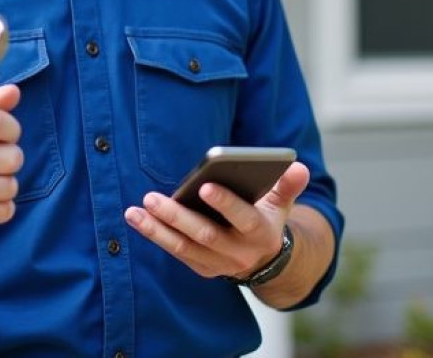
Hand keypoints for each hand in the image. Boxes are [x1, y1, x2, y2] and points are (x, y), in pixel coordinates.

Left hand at [124, 162, 309, 279]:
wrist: (264, 259)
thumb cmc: (267, 218)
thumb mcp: (282, 203)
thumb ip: (288, 185)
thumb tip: (297, 166)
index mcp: (260, 233)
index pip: (244, 218)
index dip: (226, 204)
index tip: (205, 186)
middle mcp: (238, 252)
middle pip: (205, 234)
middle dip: (177, 216)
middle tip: (152, 197)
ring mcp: (218, 263)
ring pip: (184, 247)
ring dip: (156, 230)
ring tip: (134, 211)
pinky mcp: (202, 267)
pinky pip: (176, 252)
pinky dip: (156, 236)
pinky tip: (137, 218)